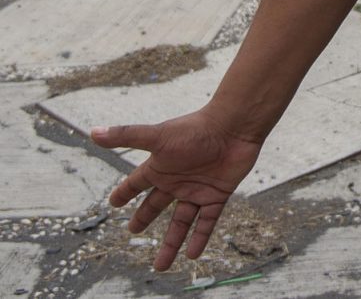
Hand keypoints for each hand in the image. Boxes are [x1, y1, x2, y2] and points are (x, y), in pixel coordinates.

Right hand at [91, 111, 264, 270]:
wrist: (234, 128)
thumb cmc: (195, 130)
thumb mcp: (157, 136)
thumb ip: (126, 136)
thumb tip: (93, 132)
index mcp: (160, 167)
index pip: (136, 183)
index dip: (124, 192)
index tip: (113, 202)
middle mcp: (177, 181)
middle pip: (156, 204)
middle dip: (144, 217)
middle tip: (133, 230)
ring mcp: (197, 189)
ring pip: (181, 222)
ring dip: (171, 242)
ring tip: (160, 266)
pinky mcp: (217, 195)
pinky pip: (207, 221)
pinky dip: (199, 238)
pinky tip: (192, 255)